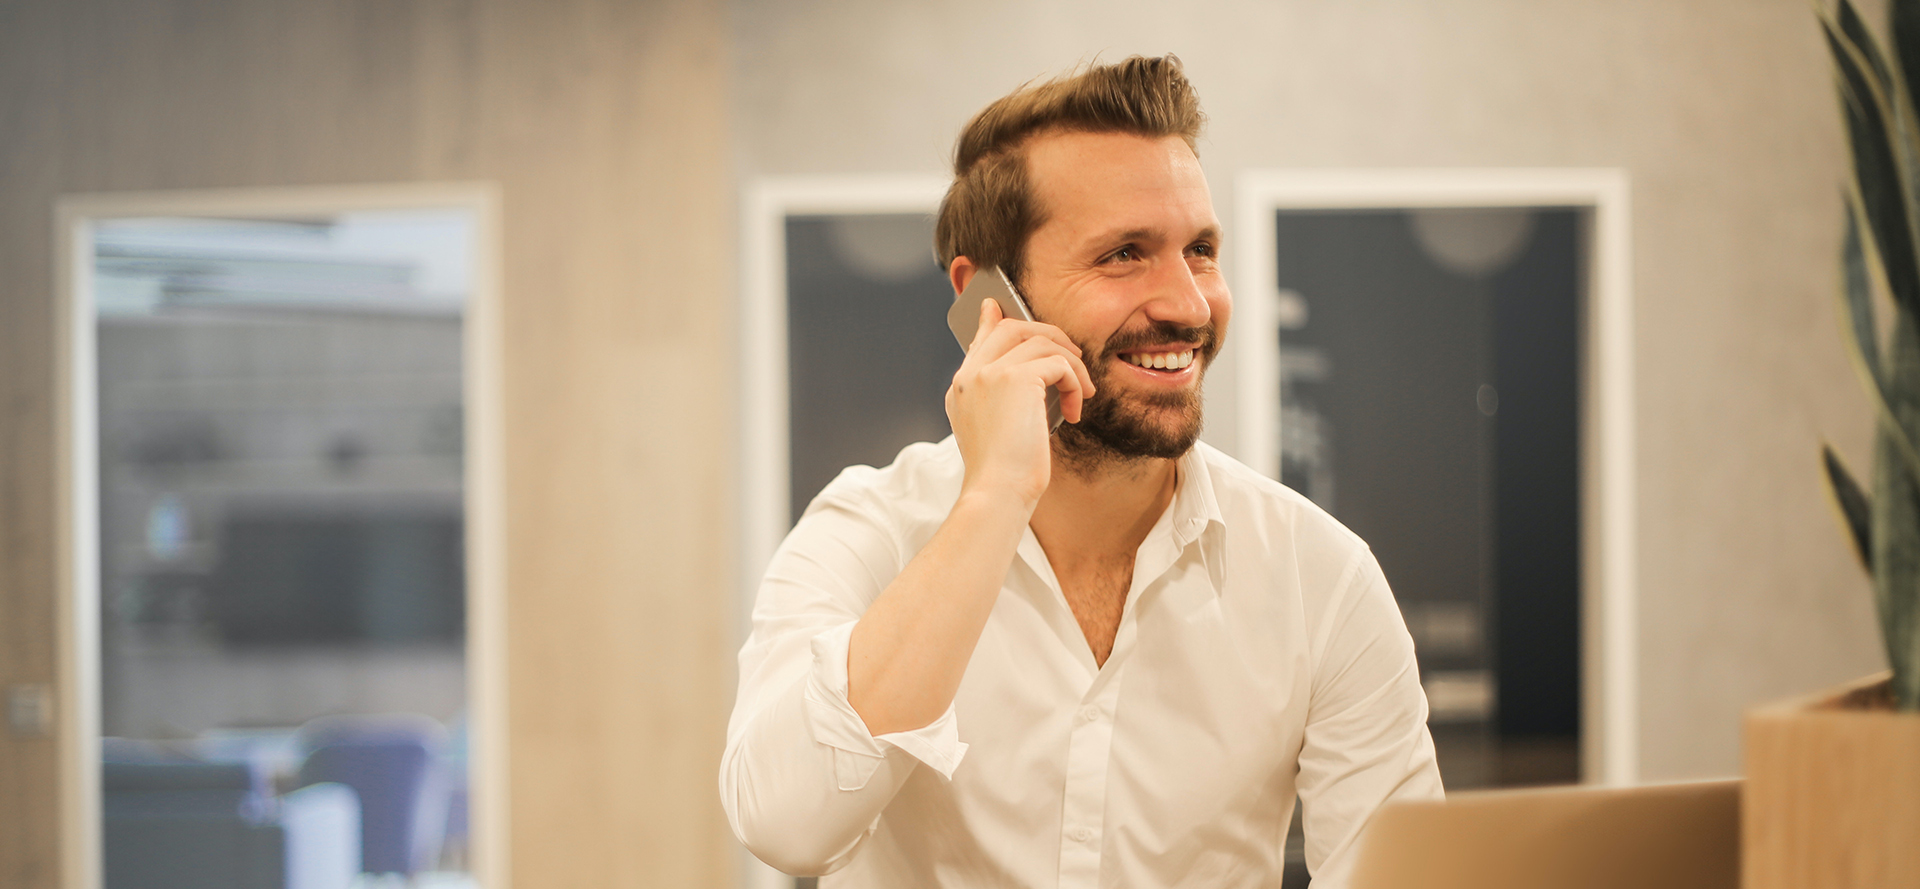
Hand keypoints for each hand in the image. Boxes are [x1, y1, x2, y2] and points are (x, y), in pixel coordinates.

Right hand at [945, 298, 1093, 506]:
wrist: (997, 492)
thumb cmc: (1002, 474)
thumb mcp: (997, 431)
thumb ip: (1004, 399)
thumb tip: (1029, 381)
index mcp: (962, 388)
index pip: (979, 340)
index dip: (992, 320)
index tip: (996, 307)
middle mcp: (970, 375)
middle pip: (1011, 327)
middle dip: (1049, 335)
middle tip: (1072, 357)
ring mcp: (989, 373)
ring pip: (1041, 341)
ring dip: (1071, 364)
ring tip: (1080, 393)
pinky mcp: (1015, 377)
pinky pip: (1058, 362)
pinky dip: (1074, 382)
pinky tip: (1075, 409)